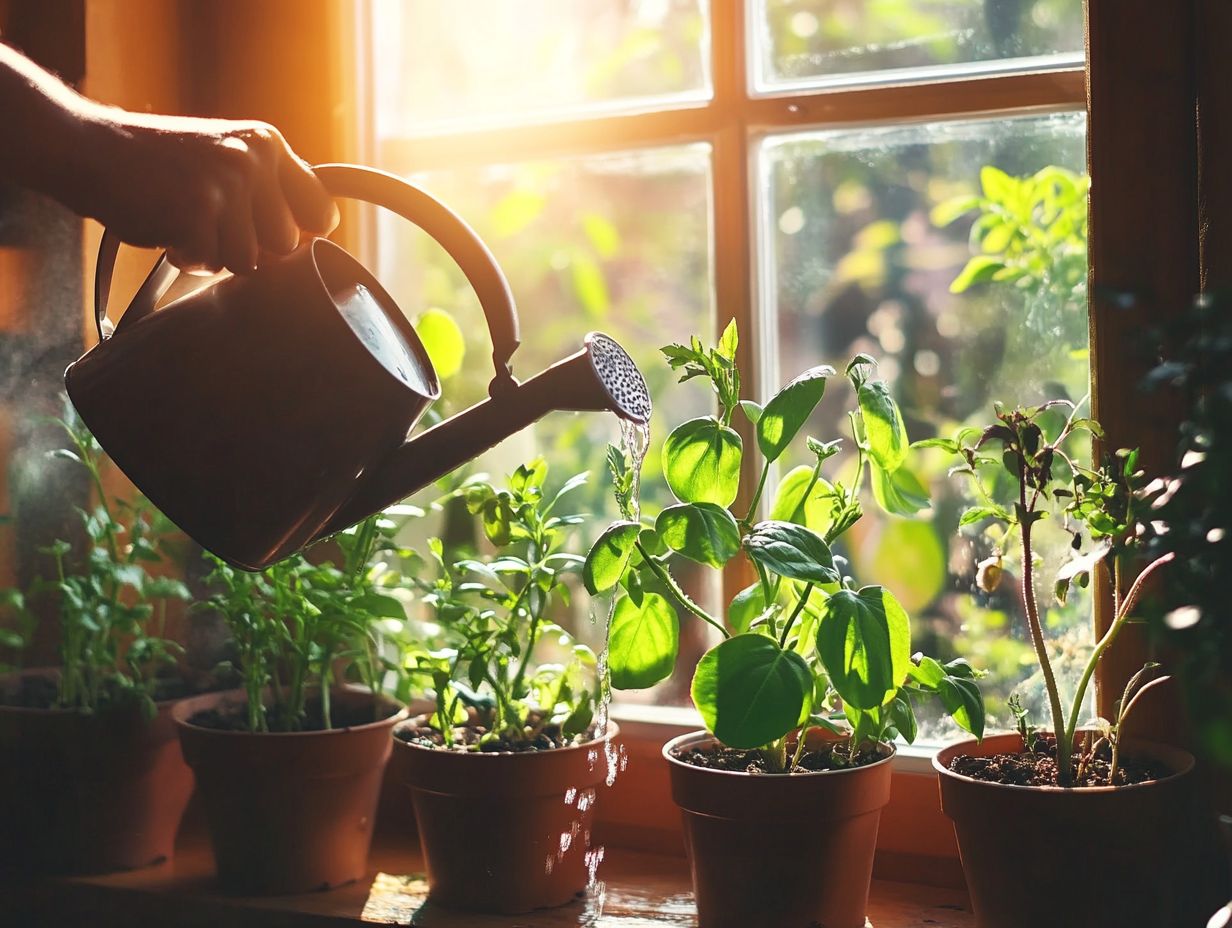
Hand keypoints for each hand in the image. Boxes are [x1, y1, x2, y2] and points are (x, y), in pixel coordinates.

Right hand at [79, 114, 339, 274]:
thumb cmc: (157, 164)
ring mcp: (225, 186)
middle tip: (212, 224)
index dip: (302, 234)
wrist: (89, 149)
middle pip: (285, 245)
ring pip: (248, 261)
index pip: (320, 210)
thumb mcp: (223, 156)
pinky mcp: (196, 213)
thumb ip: (266, 188)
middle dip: (250, 246)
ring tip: (185, 221)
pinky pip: (209, 264)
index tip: (279, 238)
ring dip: (215, 254)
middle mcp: (252, 160)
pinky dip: (185, 256)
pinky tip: (166, 228)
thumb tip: (315, 235)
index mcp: (266, 144)